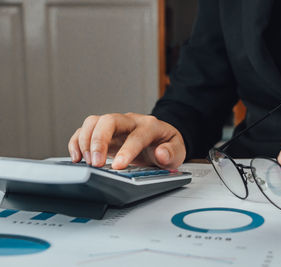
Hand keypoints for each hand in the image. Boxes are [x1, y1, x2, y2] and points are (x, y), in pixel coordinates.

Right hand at [68, 113, 185, 168]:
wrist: (161, 140)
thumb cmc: (167, 146)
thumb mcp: (178, 151)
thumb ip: (172, 153)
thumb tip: (161, 154)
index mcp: (150, 126)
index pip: (136, 135)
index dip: (127, 150)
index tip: (119, 167)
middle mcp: (130, 121)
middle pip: (109, 121)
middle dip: (99, 141)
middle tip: (96, 164)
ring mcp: (115, 125)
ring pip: (94, 122)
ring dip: (85, 141)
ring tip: (86, 162)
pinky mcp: (103, 133)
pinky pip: (85, 130)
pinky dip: (77, 142)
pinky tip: (77, 158)